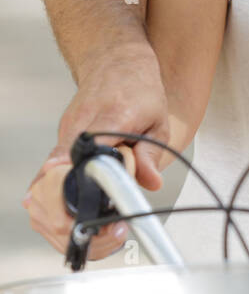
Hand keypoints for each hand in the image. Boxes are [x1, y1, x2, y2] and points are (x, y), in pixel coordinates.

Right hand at [22, 44, 167, 255]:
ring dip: (60, 214)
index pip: (85, 160)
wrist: (116, 62)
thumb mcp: (157, 120)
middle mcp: (76, 132)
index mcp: (104, 122)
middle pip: (54, 181)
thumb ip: (150, 154)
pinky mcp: (61, 146)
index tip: (92, 217)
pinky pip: (50, 179)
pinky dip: (56, 202)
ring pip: (46, 185)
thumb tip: (149, 181)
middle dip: (68, 216)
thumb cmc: (137, 87)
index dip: (84, 191)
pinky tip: (72, 219)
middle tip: (98, 232)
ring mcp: (64, 139)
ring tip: (89, 230)